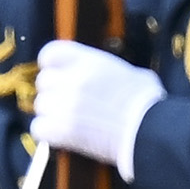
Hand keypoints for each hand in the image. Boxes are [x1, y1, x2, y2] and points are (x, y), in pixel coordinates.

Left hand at [31, 39, 159, 175]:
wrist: (151, 132)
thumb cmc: (147, 103)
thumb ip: (107, 70)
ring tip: (71, 121)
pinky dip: (47, 133)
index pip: (50, 53)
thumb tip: (101, 75)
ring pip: (40, 105)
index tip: (57, 73)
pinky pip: (38, 128)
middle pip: (43, 81)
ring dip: (51, 113)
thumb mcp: (132, 73)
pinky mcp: (61, 130)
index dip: (51, 64)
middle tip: (69, 103)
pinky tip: (63, 135)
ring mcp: (65, 105)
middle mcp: (73, 80)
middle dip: (54, 92)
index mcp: (89, 62)